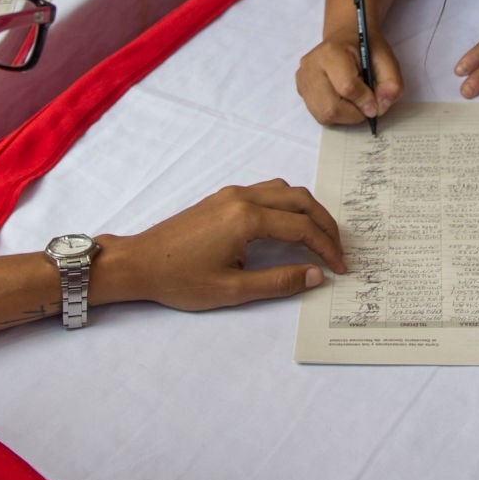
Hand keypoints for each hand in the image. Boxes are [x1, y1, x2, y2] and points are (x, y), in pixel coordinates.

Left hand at [97, 179, 346, 309]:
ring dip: (308, 210)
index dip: (327, 248)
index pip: (302, 228)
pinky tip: (289, 227)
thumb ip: (278, 282)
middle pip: (300, 200)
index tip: (340, 269)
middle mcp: (243, 197)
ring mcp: (231, 193)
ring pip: (284, 190)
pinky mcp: (222, 197)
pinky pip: (267, 191)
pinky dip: (288, 205)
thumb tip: (316, 275)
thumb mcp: (232, 290)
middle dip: (325, 224)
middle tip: (339, 250)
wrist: (138, 262)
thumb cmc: (180, 279)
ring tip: (319, 238)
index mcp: (247, 218)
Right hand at [297, 28, 403, 125]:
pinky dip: (335, 114)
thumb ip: (391, 83)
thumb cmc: (365, 48)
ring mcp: (303, 77)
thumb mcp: (387, 59)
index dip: (365, 100)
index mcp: (331, 51)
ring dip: (344, 116)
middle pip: (330, 107)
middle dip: (354, 114)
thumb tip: (379, 108)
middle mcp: (311, 64)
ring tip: (354, 102)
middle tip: (366, 106)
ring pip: (323, 115)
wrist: (345, 36)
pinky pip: (317, 113)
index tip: (376, 102)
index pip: (347, 87)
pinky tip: (343, 100)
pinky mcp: (300, 88)